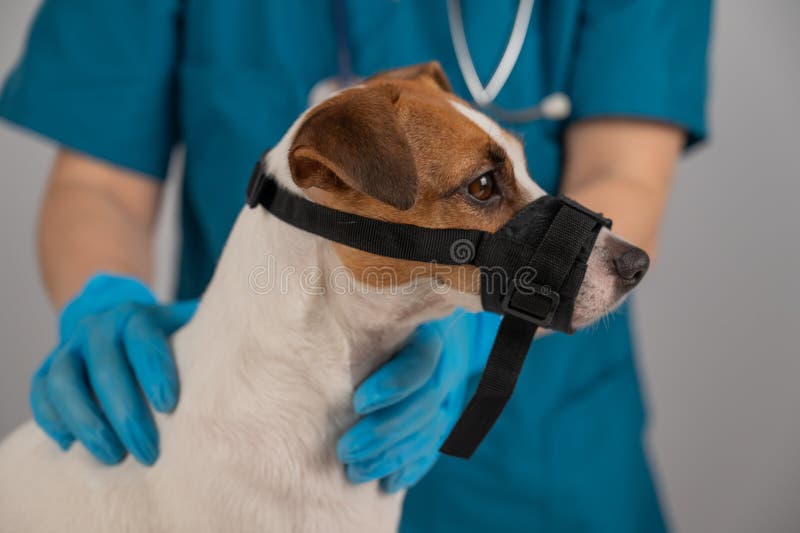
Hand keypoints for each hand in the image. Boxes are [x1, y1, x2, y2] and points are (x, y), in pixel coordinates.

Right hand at [30, 273, 196, 464]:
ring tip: (109, 456)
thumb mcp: (187, 323)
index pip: (143, 337)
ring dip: (85, 420)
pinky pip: (40, 392)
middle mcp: (99, 328)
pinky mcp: (47, 368)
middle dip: (125, 410)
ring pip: (64, 381)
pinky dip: (52, 419)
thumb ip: (214, 334)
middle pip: (104, 365)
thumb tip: (269, 349)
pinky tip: (71, 446)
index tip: (170, 405)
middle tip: (147, 450)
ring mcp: (69, 347)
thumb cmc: (164, 330)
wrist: (111, 311)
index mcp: (138, 316)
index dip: (155, 368)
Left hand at [337, 310, 494, 492]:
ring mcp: (450, 387)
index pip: (422, 361)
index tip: (358, 403)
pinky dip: (413, 465)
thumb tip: (303, 318)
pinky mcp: (446, 411)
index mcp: (426, 327)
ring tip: (355, 471)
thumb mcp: (371, 298)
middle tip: (345, 451)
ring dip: (393, 456)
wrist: (423, 299)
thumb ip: (353, 312)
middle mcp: (444, 359)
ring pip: (431, 429)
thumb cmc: (377, 301)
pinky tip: (389, 482)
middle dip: (385, 432)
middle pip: (426, 404)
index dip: (395, 385)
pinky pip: (436, 444)